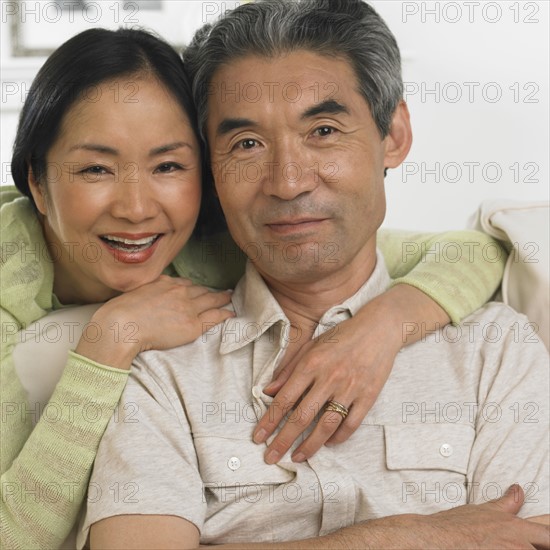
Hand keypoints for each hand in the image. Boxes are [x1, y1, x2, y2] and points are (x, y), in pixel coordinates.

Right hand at [75, 275, 232, 368]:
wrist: (122, 325)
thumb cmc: (121, 313)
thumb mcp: (136, 292)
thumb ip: (149, 290)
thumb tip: (151, 293)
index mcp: (165, 283)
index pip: (185, 284)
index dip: (195, 288)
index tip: (199, 290)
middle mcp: (179, 292)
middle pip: (201, 291)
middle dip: (212, 291)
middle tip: (224, 292)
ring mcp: (187, 308)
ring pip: (211, 300)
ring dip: (222, 299)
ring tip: (230, 298)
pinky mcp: (192, 325)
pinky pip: (214, 317)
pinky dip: (224, 314)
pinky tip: (231, 313)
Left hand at [253, 284, 449, 463]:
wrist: (379, 328)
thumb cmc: (341, 336)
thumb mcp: (311, 345)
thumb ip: (288, 369)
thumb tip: (267, 391)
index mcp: (311, 364)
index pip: (284, 399)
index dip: (269, 420)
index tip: (258, 437)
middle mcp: (329, 378)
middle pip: (302, 417)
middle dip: (283, 440)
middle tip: (271, 457)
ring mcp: (350, 388)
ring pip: (326, 425)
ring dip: (310, 446)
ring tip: (297, 458)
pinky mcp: (368, 396)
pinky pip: (351, 424)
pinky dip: (339, 437)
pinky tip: (328, 444)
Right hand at [353, 485, 549, 548]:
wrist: (433, 540)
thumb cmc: (456, 526)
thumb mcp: (484, 511)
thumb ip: (507, 504)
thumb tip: (519, 490)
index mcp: (517, 530)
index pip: (549, 535)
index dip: (549, 537)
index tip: (545, 539)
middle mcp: (517, 546)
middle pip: (545, 544)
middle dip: (540, 545)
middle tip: (525, 542)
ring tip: (498, 545)